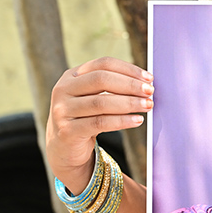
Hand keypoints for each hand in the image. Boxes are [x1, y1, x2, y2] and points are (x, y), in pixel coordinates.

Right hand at [45, 57, 153, 192]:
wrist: (65, 148)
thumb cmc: (86, 117)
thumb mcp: (94, 97)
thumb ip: (112, 86)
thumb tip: (146, 83)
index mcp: (72, 75)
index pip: (103, 64)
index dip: (128, 69)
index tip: (149, 78)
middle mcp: (63, 90)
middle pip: (101, 80)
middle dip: (130, 85)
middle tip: (150, 92)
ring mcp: (62, 111)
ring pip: (101, 102)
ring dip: (129, 103)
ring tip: (147, 105)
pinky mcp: (67, 131)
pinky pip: (100, 123)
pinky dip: (122, 121)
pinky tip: (137, 120)